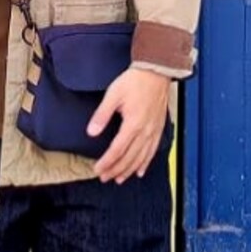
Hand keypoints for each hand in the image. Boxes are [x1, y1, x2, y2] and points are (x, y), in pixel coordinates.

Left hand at [88, 67, 169, 183]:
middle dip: (116, 170)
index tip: (98, 169)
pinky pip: (153, 151)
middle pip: (129, 158)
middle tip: (105, 177)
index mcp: (133, 124)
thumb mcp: (113, 95)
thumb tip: (91, 132)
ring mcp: (153, 131)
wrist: (156, 72)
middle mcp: (145, 131)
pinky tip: (140, 171)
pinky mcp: (159, 129)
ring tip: (119, 179)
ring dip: (129, 170)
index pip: (117, 150)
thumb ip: (101, 115)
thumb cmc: (135, 81)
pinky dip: (145, 163)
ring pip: (141, 157)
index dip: (107, 162)